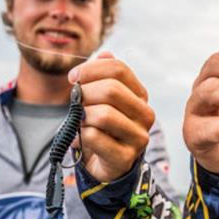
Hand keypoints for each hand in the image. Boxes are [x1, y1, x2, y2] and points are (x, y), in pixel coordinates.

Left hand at [68, 51, 153, 181]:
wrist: (107, 164)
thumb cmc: (103, 127)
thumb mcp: (102, 98)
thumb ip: (104, 76)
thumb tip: (105, 54)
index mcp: (140, 94)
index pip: (118, 68)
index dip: (90, 69)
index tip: (73, 78)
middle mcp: (145, 114)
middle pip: (111, 90)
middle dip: (85, 93)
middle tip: (75, 102)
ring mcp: (139, 137)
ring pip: (103, 114)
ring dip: (83, 116)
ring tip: (80, 122)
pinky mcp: (126, 157)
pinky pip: (95, 137)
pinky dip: (81, 135)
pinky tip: (82, 139)